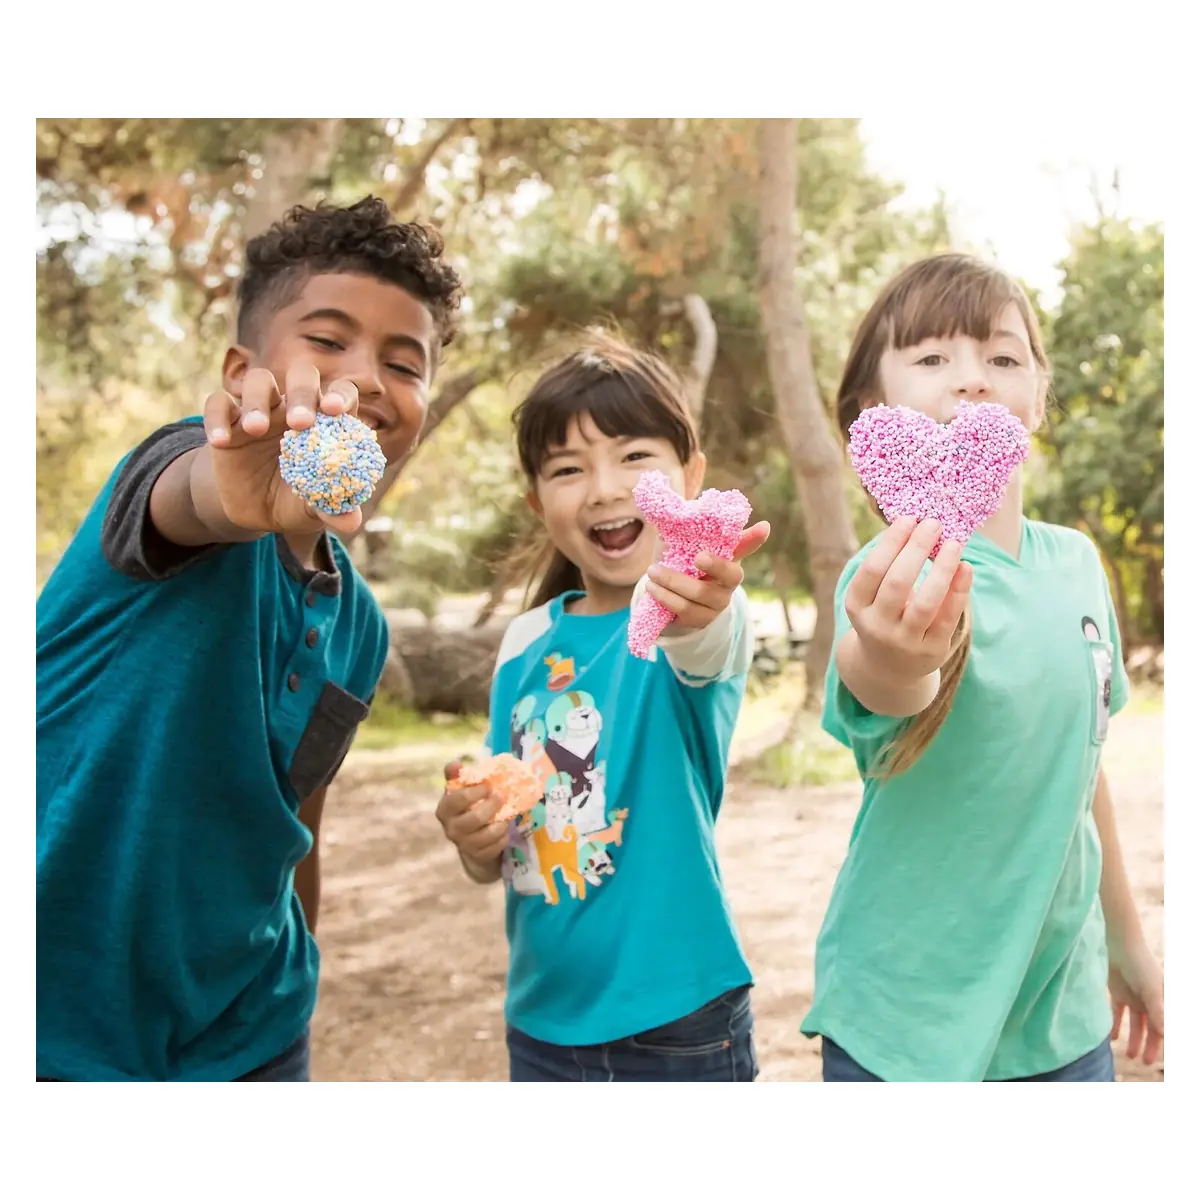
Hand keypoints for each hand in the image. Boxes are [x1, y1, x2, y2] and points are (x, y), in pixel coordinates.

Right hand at [204, 362, 362, 537]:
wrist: (253, 510)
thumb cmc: (294, 501)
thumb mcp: (312, 511)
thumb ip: (332, 511)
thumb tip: (351, 522)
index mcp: (326, 422)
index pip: (340, 394)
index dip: (340, 396)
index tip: (335, 410)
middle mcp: (295, 407)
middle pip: (302, 377)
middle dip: (303, 392)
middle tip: (300, 422)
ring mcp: (261, 409)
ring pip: (259, 381)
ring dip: (258, 400)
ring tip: (255, 428)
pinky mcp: (228, 420)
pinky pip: (218, 404)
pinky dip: (217, 418)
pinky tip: (221, 442)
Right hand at [435, 760, 508, 867]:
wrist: (470, 840)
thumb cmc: (466, 809)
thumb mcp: (460, 791)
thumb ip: (457, 776)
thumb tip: (455, 763)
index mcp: (444, 810)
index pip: (457, 800)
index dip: (475, 792)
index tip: (488, 785)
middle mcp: (451, 829)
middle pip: (475, 818)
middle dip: (492, 805)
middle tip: (502, 795)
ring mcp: (464, 844)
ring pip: (488, 834)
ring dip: (501, 822)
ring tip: (506, 814)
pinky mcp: (478, 855)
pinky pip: (496, 845)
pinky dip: (503, 836)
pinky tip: (503, 829)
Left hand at [644, 521, 770, 632]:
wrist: (669, 599)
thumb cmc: (680, 564)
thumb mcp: (682, 546)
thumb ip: (684, 529)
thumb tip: (677, 505)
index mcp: (728, 558)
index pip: (746, 546)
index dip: (755, 538)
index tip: (764, 526)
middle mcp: (729, 582)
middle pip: (731, 574)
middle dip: (715, 565)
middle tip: (696, 557)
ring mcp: (717, 603)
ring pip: (700, 593)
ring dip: (673, 582)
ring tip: (653, 572)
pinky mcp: (701, 620)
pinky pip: (684, 609)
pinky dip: (665, 597)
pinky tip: (652, 588)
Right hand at [843, 516, 971, 685]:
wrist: (888, 668)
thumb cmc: (884, 616)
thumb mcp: (874, 597)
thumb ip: (890, 568)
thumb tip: (918, 524)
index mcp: (857, 606)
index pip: (872, 570)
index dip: (891, 542)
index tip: (909, 518)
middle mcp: (876, 625)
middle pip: (897, 582)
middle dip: (916, 548)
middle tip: (934, 523)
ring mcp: (904, 641)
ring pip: (925, 602)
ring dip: (942, 569)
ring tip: (954, 543)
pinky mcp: (931, 650)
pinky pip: (948, 617)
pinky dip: (959, 590)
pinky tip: (966, 567)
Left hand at [1109, 943, 1163, 1066]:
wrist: (1118, 945)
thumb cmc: (1140, 965)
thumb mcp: (1151, 990)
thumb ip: (1157, 1012)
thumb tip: (1164, 1034)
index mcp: (1162, 1001)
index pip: (1164, 1026)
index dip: (1163, 1042)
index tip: (1159, 1059)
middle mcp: (1150, 1001)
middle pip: (1151, 1029)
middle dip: (1149, 1046)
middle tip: (1143, 1062)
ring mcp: (1134, 998)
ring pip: (1135, 1024)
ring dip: (1133, 1039)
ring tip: (1129, 1055)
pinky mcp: (1118, 993)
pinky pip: (1117, 1013)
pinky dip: (1115, 1025)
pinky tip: (1113, 1038)